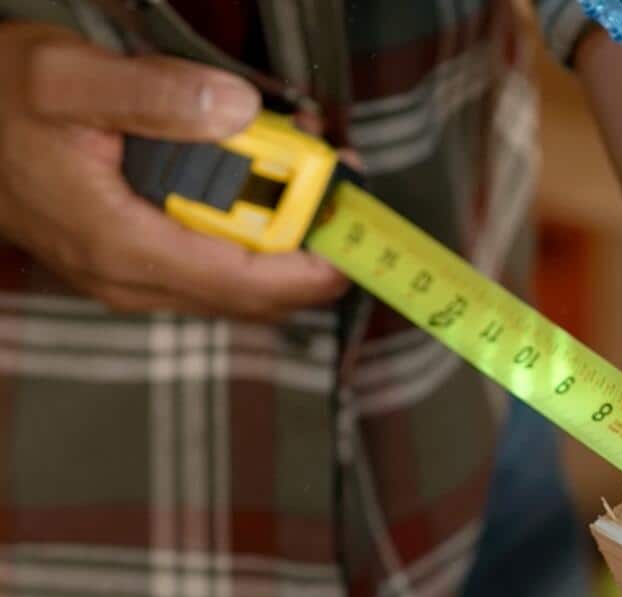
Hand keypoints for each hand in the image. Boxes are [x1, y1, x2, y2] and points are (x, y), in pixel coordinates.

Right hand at [0, 23, 347, 317]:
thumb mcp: (67, 78)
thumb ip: (156, 94)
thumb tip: (240, 110)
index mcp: (123, 246)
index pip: (248, 283)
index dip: (314, 262)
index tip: (351, 220)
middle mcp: (134, 279)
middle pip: (256, 289)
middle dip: (306, 236)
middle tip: (333, 170)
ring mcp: (134, 278)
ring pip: (239, 280)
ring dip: (280, 228)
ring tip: (299, 157)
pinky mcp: (136, 264)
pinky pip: (212, 262)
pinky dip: (245, 225)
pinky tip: (253, 174)